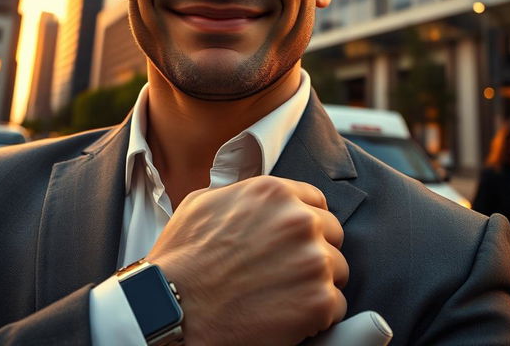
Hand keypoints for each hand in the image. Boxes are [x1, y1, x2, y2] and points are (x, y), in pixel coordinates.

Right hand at [147, 175, 347, 345]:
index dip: (305, 221)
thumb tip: (252, 199)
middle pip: (332, 233)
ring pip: (337, 269)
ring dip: (317, 282)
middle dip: (314, 249)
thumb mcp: (204, 203)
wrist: (172, 307)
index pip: (316, 201)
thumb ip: (240, 194)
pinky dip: (318, 315)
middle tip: (290, 270)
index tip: (295, 239)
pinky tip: (288, 316)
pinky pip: (336, 306)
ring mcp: (313, 260)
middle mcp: (299, 220)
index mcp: (274, 192)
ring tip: (285, 295)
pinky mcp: (318, 301)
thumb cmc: (182, 258)